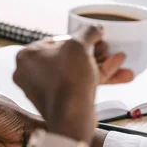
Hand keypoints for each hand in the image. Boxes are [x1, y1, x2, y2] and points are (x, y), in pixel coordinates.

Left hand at [13, 25, 116, 142]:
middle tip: (108, 49)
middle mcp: (29, 73)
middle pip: (68, 57)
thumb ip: (88, 31)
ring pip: (75, 72)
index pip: (57, 40)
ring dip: (99, 66)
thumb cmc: (68, 80)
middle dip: (93, 53)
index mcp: (26, 56)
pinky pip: (76, 86)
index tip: (95, 39)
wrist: (71, 119)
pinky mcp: (56, 103)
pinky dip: (94, 79)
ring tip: (119, 59)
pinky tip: (118, 74)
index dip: (80, 39)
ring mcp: (42, 90)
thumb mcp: (79, 45)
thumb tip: (95, 27)